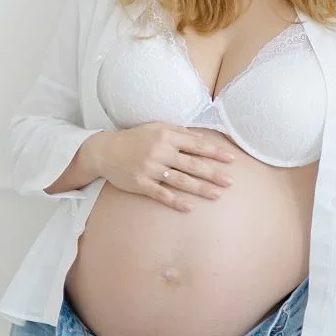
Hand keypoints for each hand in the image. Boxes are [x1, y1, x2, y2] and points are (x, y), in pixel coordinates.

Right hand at [90, 123, 234, 210]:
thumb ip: (179, 132)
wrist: (105, 151)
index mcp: (166, 137)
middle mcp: (160, 153)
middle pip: (192, 165)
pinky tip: (190, 207)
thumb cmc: (135, 138)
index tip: (231, 159)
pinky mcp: (141, 184)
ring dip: (201, 188)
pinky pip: (161, 194)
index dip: (215, 152)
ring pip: (181, 181)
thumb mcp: (157, 127)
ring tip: (217, 194)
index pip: (196, 145)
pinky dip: (176, 201)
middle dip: (213, 173)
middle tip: (230, 181)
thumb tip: (202, 138)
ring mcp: (151, 170)